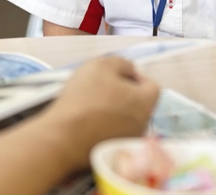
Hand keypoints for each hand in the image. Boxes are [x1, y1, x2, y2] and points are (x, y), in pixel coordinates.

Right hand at [42, 56, 159, 169]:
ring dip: (115, 109)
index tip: (117, 74)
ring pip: (127, 118)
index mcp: (145, 103)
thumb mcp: (102, 65)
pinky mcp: (113, 153)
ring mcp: (128, 141)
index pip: (151, 86)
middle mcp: (143, 125)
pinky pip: (114, 132)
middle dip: (124, 93)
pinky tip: (88, 120)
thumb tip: (129, 70)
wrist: (63, 138)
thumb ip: (122, 63)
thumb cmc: (85, 98)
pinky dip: (106, 124)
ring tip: (92, 103)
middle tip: (103, 87)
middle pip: (139, 103)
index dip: (136, 76)